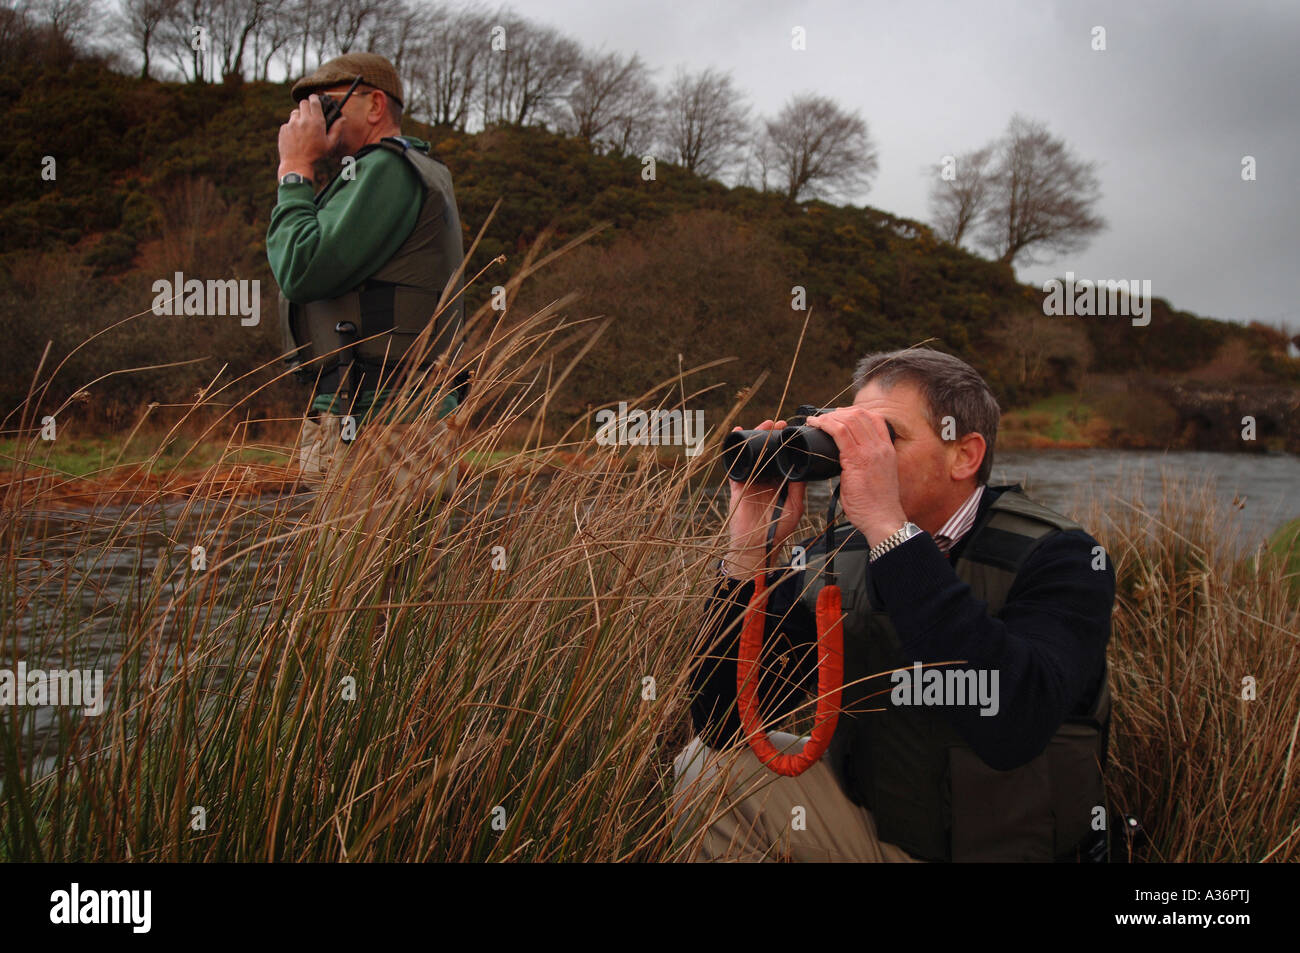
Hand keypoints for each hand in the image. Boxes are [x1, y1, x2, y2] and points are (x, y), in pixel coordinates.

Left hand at [277, 94, 344, 177]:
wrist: (297, 163)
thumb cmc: (316, 155)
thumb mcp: (330, 144)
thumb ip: (337, 130)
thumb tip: (343, 119)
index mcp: (316, 122)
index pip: (314, 101)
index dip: (314, 98)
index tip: (314, 98)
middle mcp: (303, 120)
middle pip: (303, 103)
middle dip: (306, 106)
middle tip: (309, 113)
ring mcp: (292, 123)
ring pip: (295, 112)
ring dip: (299, 117)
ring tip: (302, 128)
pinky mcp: (284, 128)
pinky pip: (288, 123)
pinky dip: (291, 127)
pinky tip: (295, 137)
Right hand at [724, 420, 805, 578]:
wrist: (758, 545)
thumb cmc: (779, 529)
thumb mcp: (796, 506)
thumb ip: (798, 487)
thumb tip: (802, 468)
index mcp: (779, 483)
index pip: (781, 459)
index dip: (785, 445)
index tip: (790, 431)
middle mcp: (765, 480)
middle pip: (767, 453)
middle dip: (771, 437)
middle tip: (777, 424)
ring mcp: (750, 482)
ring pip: (752, 455)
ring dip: (756, 439)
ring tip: (763, 425)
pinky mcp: (737, 486)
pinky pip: (735, 465)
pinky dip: (735, 450)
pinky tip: (737, 436)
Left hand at [805, 408, 906, 545]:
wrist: (883, 520)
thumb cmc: (876, 505)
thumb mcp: (876, 477)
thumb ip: (865, 464)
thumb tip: (846, 461)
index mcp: (888, 450)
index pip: (875, 418)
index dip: (855, 412)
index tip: (840, 415)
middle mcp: (881, 447)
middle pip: (860, 415)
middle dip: (839, 412)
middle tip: (823, 418)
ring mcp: (871, 452)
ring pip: (849, 419)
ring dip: (828, 417)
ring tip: (815, 421)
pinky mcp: (857, 460)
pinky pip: (839, 432)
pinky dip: (825, 424)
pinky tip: (815, 425)